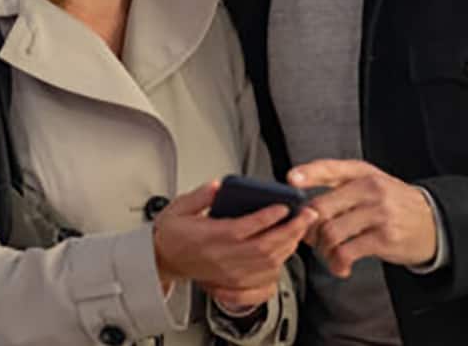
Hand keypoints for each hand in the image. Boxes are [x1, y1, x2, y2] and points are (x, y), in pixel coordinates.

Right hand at [153, 180, 317, 307]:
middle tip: (306, 214)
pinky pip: (262, 279)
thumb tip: (220, 186)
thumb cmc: (172, 233)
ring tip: (301, 228)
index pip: (245, 228)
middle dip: (290, 230)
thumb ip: (202, 195)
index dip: (267, 217)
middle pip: (264, 247)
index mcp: (210, 236)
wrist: (160, 261)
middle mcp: (223, 257)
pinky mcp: (232, 282)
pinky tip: (286, 252)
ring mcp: (229, 272)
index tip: (284, 206)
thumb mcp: (180, 206)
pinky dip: (279, 265)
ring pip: (267, 263)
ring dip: (288, 246)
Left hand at [287, 160, 436, 276]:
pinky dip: (338, 262)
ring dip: (322, 249)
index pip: (330, 168)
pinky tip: (340, 265)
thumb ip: (339, 185)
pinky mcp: (384, 238)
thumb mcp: (370, 181)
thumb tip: (304, 200)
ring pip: (331, 232)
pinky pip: (348, 251)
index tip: (290, 180)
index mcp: (362, 172)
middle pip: (322, 207)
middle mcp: (369, 188)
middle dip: (308, 227)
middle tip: (309, 237)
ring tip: (327, 253)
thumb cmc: (393, 201)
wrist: (432, 221)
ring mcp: (378, 213)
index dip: (308, 173)